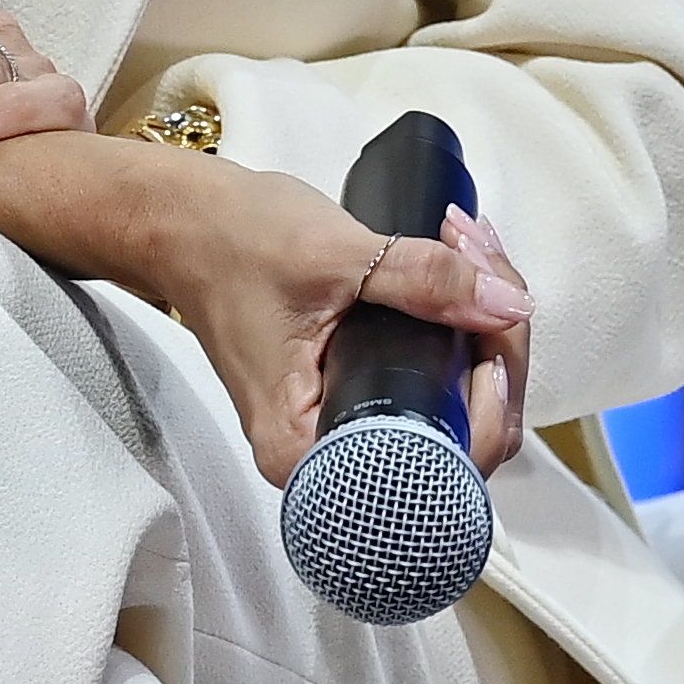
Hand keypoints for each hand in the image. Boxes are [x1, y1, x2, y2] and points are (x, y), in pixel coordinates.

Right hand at [133, 157, 534, 486]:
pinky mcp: (356, 395)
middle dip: (491, 345)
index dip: (487, 394)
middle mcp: (329, 456)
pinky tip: (462, 276)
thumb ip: (423, 280)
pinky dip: (457, 330)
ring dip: (480, 329)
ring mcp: (346, 426)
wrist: (177, 222)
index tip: (493, 321)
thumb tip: (506, 302)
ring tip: (471, 254)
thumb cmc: (225, 244)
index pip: (440, 461)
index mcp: (309, 449)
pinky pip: (431, 384)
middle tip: (483, 262)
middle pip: (460, 433)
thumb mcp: (330, 255)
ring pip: (453, 406)